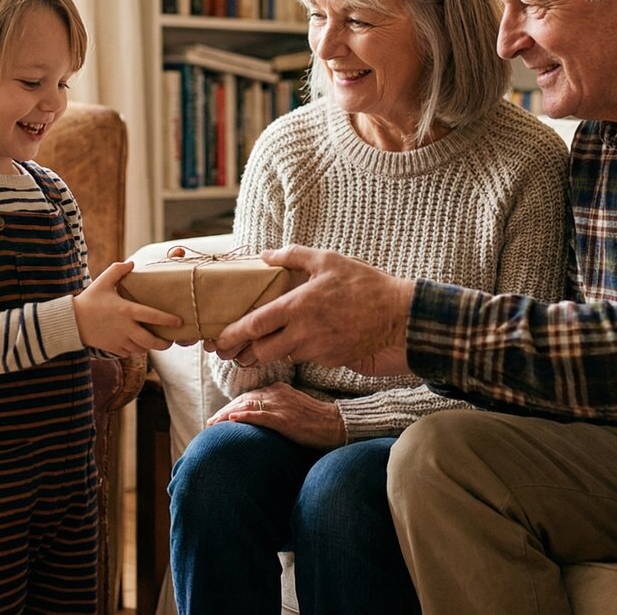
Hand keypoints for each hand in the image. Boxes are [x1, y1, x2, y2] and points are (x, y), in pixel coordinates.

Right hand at [73, 261, 178, 355]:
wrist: (71, 321)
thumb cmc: (89, 299)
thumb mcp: (103, 281)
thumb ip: (118, 270)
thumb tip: (132, 263)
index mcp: (126, 310)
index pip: (152, 316)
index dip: (167, 320)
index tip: (179, 322)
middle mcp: (125, 327)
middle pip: (150, 341)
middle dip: (163, 344)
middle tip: (170, 342)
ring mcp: (119, 339)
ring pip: (141, 349)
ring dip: (148, 346)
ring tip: (153, 341)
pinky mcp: (112, 348)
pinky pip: (128, 353)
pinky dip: (134, 350)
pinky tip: (135, 343)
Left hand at [208, 382, 345, 448]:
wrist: (337, 425)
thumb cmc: (316, 419)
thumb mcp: (294, 406)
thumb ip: (277, 406)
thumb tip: (259, 415)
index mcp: (279, 388)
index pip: (248, 395)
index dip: (231, 405)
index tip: (219, 416)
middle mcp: (278, 393)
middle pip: (243, 399)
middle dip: (224, 411)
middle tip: (210, 423)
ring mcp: (281, 406)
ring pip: (247, 406)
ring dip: (227, 415)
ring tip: (214, 424)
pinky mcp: (285, 420)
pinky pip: (261, 416)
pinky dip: (244, 417)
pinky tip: (231, 420)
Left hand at [212, 245, 413, 374]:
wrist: (398, 315)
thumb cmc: (364, 284)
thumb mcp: (328, 260)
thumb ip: (293, 255)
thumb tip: (265, 255)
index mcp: (297, 306)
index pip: (254, 325)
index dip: (232, 335)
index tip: (217, 340)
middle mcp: (303, 332)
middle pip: (261, 351)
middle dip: (244, 352)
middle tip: (232, 350)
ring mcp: (318, 349)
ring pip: (282, 356)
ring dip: (270, 352)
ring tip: (260, 345)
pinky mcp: (331, 360)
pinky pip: (306, 357)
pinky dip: (298, 351)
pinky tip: (299, 340)